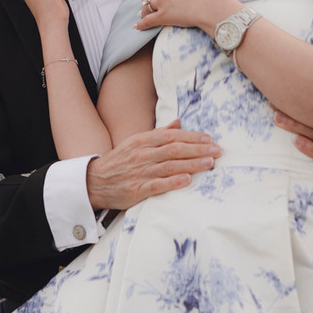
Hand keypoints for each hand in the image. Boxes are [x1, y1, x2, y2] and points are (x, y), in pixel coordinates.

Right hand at [86, 120, 220, 209]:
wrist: (95, 182)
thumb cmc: (120, 161)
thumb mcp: (136, 142)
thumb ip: (158, 133)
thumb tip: (178, 122)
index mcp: (142, 141)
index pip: (171, 135)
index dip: (191, 137)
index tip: (209, 139)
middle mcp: (142, 155)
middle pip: (174, 149)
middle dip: (198, 149)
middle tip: (217, 151)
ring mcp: (140, 172)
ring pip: (170, 166)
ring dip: (192, 164)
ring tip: (210, 163)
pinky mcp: (137, 190)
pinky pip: (158, 185)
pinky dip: (173, 182)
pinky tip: (187, 179)